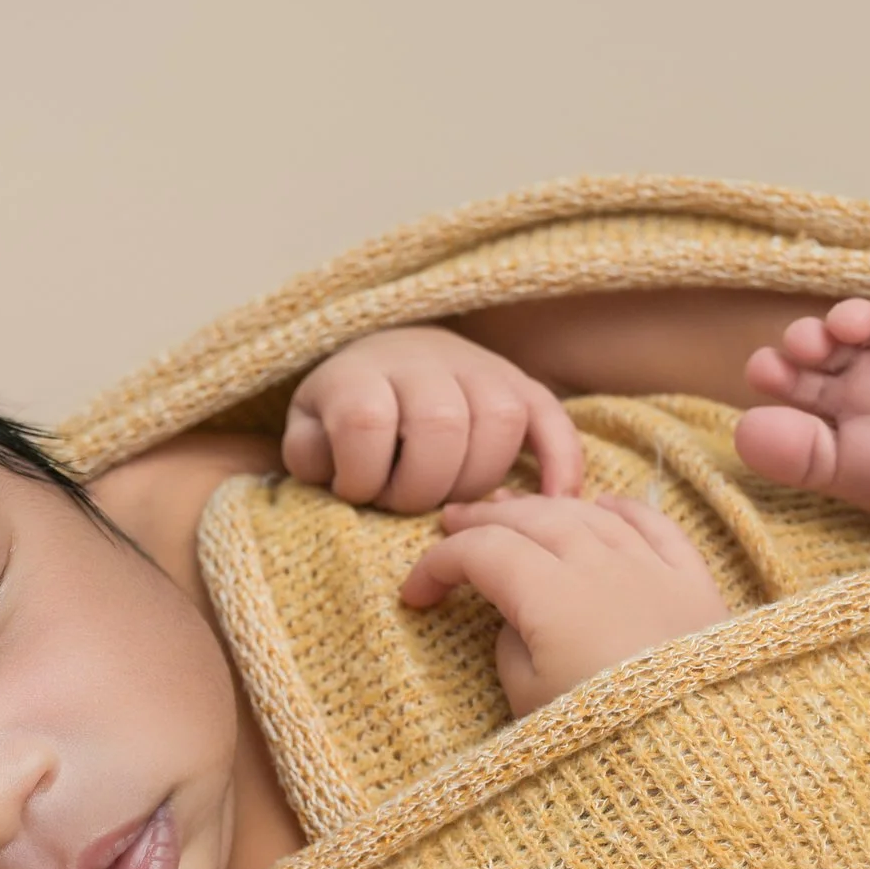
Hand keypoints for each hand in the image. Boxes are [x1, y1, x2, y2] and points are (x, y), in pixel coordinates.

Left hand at [284, 326, 583, 512]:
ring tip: (458, 507)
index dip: (361, 474)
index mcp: (361, 372)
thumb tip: (334, 471)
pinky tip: (557, 500)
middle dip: (424, 487)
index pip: (366, 420)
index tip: (356, 492)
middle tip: (407, 505)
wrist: (386, 360)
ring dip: (480, 479)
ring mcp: (478, 368)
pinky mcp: (519, 385)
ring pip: (500, 417)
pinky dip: (560, 459)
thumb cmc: (343, 418)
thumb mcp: (309, 432)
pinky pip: (551, 416)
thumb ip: (309, 454)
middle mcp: (423, 360)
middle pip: (440, 422)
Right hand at [400, 492, 727, 716]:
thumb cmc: (608, 736)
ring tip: (517, 510)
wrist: (704, 752)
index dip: (438, 565)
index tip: (415, 595)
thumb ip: (510, 648)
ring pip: (589, 514)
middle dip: (485, 518)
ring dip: (545, 506)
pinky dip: (622, 508)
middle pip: (532, 518)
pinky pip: (654, 525)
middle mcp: (598, 564)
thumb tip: (515, 621)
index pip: (480, 553)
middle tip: (453, 522)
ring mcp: (650, 567)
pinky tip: (605, 505)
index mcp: (548, 592)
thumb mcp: (530, 703)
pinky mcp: (693, 583)